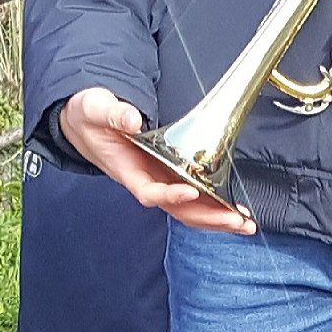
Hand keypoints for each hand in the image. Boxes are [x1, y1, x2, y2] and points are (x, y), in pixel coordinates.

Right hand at [59, 87, 253, 235]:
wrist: (86, 123)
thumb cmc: (90, 117)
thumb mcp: (95, 108)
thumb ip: (112, 113)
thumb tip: (132, 120)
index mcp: (126, 169)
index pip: (149, 190)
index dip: (169, 195)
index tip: (190, 191)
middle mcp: (145, 182)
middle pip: (177, 210)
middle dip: (207, 217)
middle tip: (237, 220)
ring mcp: (159, 182)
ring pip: (188, 210)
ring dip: (217, 218)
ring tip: (245, 224)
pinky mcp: (168, 177)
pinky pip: (193, 199)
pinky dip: (215, 207)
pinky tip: (236, 212)